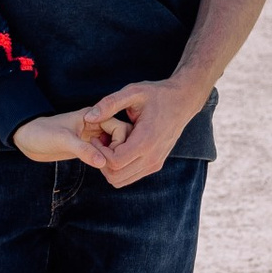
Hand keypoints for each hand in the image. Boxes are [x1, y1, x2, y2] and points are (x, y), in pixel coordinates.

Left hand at [13, 107, 125, 173]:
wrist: (27, 139)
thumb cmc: (41, 133)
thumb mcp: (62, 140)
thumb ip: (82, 149)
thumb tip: (102, 162)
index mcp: (92, 116)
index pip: (118, 126)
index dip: (120, 142)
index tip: (111, 156)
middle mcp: (95, 125)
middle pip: (120, 136)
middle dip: (120, 151)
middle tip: (111, 165)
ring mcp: (92, 137)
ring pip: (114, 146)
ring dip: (114, 157)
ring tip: (108, 169)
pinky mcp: (88, 147)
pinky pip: (105, 154)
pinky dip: (108, 161)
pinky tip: (104, 170)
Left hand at [82, 77, 198, 186]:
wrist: (182, 101)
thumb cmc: (157, 95)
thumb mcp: (133, 92)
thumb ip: (110, 104)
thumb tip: (88, 117)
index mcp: (146, 140)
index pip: (115, 163)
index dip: (100, 152)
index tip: (97, 136)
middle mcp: (152, 157)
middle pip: (116, 176)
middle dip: (102, 161)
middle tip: (100, 142)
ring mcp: (155, 163)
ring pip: (122, 180)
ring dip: (110, 166)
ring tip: (109, 144)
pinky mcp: (155, 165)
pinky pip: (131, 176)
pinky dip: (120, 168)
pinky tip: (119, 148)